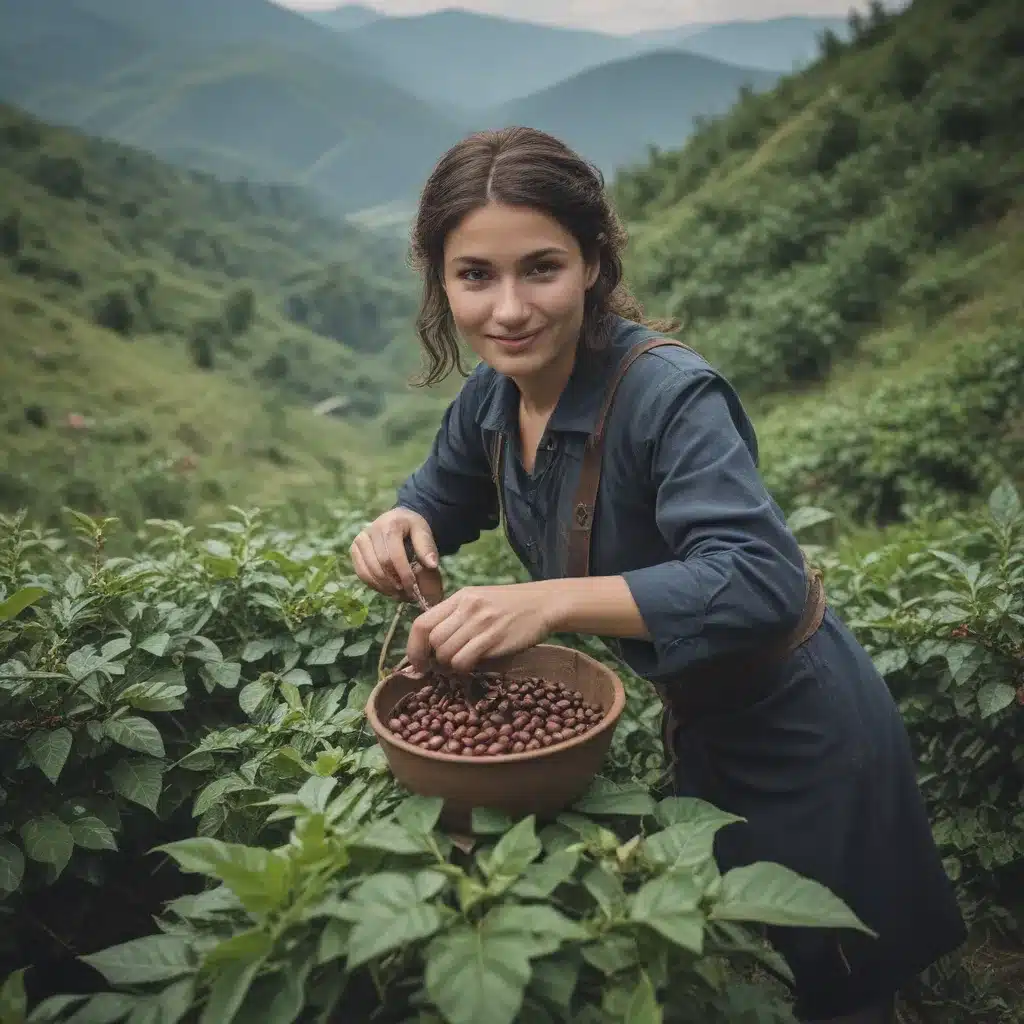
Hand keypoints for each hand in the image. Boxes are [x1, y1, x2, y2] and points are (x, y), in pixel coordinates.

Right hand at [350, 507, 443, 605]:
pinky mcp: (354, 550)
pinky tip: (387, 589)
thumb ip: (427, 547)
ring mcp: (359, 540)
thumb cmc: (412, 527)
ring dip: (384, 587)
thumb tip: (432, 565)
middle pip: (380, 565)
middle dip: (394, 584)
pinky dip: (374, 584)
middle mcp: (370, 531)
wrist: (398, 518)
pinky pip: (361, 573)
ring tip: (398, 594)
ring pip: (368, 571)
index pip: (394, 557)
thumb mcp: (423, 532)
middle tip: (407, 595)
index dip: (403, 575)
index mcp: (389, 525)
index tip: (413, 589)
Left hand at [406, 583, 554, 672]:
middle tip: (443, 665)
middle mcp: (467, 607)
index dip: (413, 646)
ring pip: (446, 652)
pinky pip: (464, 660)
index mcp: (460, 597)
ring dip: (449, 665)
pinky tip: (473, 665)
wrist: (544, 604)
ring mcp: (480, 622)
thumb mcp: (479, 601)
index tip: (417, 662)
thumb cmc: (511, 606)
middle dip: (433, 658)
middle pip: (432, 640)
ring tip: (462, 663)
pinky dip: (463, 668)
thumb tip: (432, 644)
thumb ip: (456, 617)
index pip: (422, 622)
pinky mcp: (494, 638)